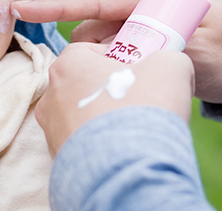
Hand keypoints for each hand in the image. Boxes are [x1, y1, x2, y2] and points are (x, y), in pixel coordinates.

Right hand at [12, 0, 221, 103]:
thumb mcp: (196, 49)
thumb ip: (150, 43)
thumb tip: (105, 46)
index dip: (55, 7)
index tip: (20, 9)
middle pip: (91, 22)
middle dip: (92, 51)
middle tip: (119, 76)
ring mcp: (135, 8)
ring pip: (96, 36)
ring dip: (103, 59)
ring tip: (133, 76)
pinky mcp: (133, 24)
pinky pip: (107, 42)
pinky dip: (109, 60)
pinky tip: (128, 72)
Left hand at [36, 42, 194, 156]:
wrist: (128, 171)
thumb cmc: (142, 109)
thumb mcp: (171, 66)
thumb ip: (166, 56)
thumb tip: (167, 64)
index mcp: (67, 64)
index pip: (90, 50)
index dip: (118, 57)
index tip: (138, 70)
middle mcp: (51, 94)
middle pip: (84, 83)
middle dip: (111, 88)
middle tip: (138, 99)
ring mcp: (51, 127)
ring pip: (81, 113)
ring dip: (104, 117)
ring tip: (132, 128)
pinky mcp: (58, 156)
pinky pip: (81, 142)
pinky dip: (99, 143)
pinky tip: (122, 149)